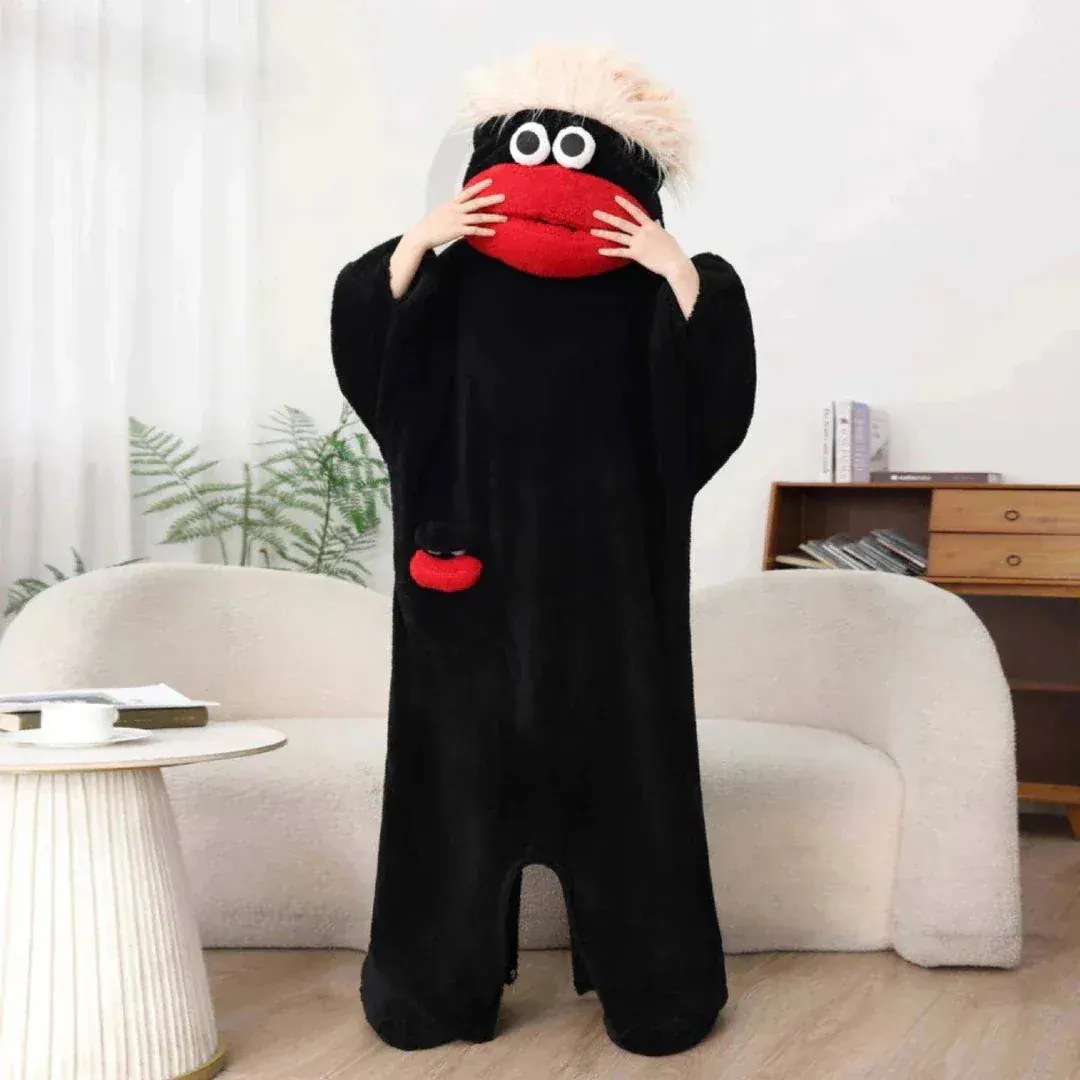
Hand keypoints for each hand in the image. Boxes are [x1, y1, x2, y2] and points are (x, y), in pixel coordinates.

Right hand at [390, 179, 505, 297]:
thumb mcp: (442, 211)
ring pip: (479, 217)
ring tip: (504, 218)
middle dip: (491, 199)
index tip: (490, 181)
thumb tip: (460, 208)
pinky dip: (484, 231)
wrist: (422, 234)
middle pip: (477, 203)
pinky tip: (493, 232)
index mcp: (452, 203)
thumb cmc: (430, 224)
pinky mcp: (457, 231)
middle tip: (503, 197)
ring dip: (493, 218)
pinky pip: (474, 230)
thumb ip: (452, 209)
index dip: (479, 186)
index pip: (468, 192)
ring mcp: (457, 220)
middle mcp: (456, 209)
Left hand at [591, 196, 699, 316]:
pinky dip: (609, 252)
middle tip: (595, 213)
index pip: (635, 212)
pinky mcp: (636, 254)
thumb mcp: (666, 235)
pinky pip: (620, 252)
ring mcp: (638, 242)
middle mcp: (642, 232)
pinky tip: (600, 250)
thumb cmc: (673, 250)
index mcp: (650, 225)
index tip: (615, 198)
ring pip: (617, 236)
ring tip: (592, 231)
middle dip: (607, 217)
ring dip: (604, 233)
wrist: (675, 263)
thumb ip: (658, 227)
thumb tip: (655, 221)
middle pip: (621, 222)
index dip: (625, 204)